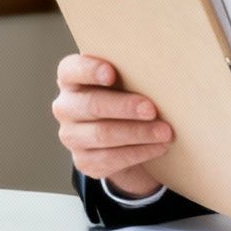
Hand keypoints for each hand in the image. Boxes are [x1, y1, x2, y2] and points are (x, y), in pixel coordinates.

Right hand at [53, 53, 174, 198]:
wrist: (122, 135)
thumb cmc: (124, 96)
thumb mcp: (124, 80)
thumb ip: (131, 72)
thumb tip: (162, 74)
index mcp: (71, 79)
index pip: (71, 69)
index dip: (90, 70)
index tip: (111, 73)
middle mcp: (65, 106)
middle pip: (91, 105)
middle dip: (124, 107)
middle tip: (151, 110)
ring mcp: (71, 136)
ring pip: (102, 134)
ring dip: (138, 133)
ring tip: (165, 132)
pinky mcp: (83, 161)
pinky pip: (110, 159)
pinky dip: (138, 152)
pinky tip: (158, 147)